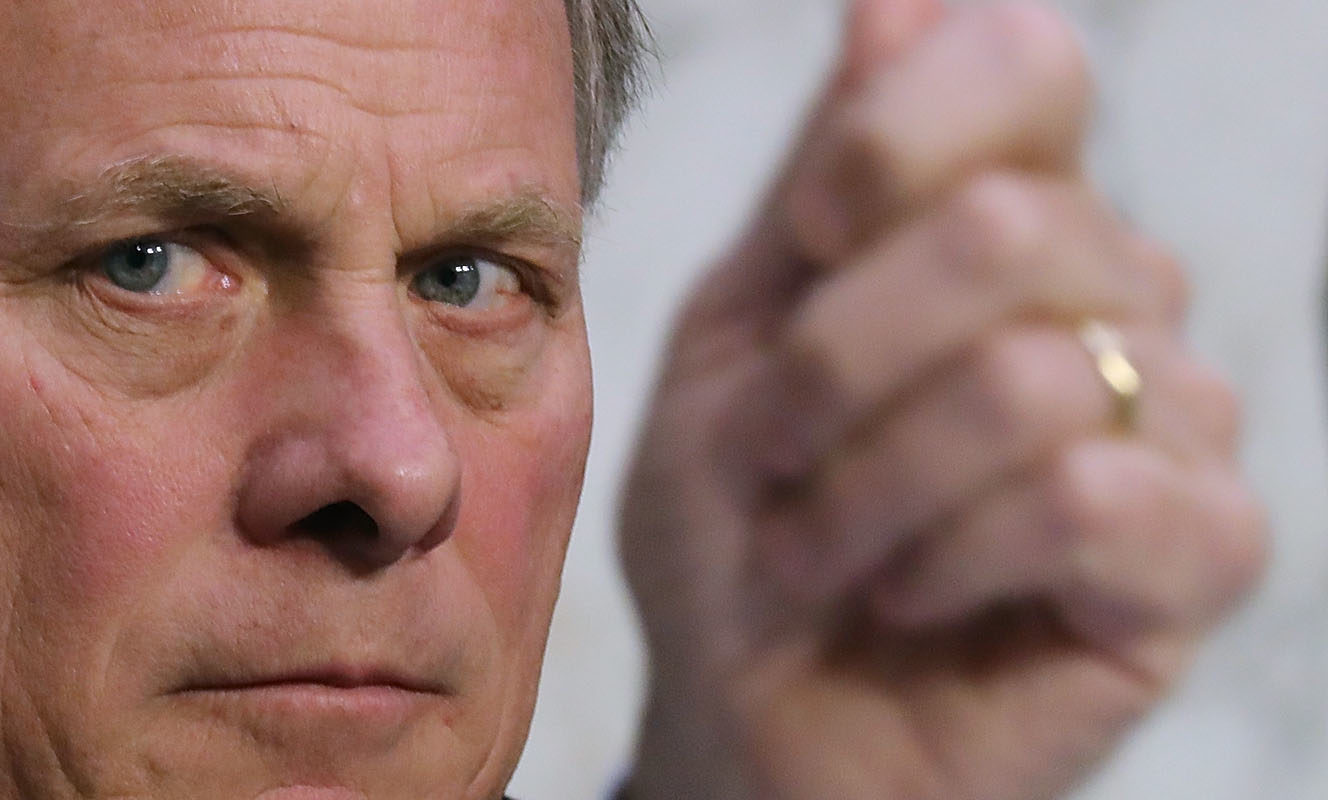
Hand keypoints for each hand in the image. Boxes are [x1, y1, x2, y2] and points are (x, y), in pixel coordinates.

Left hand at [615, 1, 1268, 798]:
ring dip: (863, 485)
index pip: (1025, 65)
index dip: (897, 137)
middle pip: (1007, 230)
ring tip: (816, 549)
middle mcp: (1115, 289)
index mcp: (1004, 209)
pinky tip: (906, 596)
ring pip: (1029, 376)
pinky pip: (1087, 497)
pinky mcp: (1200, 552)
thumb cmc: (741, 527)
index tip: (812, 233)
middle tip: (772, 457)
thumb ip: (826, 168)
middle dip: (831, 364)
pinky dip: (943, 557)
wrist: (743, 717)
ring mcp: (1179, 418)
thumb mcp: (739, 329)